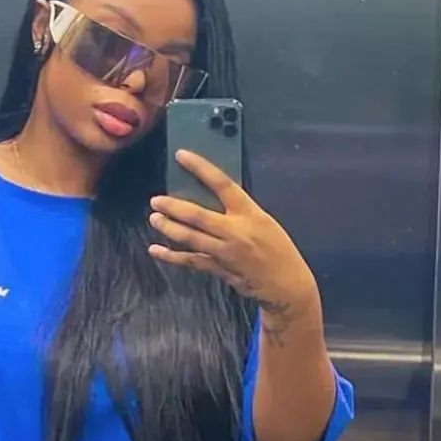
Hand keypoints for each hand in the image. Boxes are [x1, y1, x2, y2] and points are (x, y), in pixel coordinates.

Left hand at [148, 151, 318, 322]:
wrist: (286, 284)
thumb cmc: (278, 249)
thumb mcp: (264, 221)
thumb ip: (239, 211)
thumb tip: (211, 199)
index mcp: (250, 213)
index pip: (222, 184)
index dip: (200, 168)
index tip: (181, 155)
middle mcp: (235, 231)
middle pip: (198, 215)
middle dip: (173, 207)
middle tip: (156, 200)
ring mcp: (225, 252)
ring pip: (190, 238)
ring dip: (169, 228)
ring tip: (154, 219)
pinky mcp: (219, 269)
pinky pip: (191, 261)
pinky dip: (171, 256)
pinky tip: (156, 250)